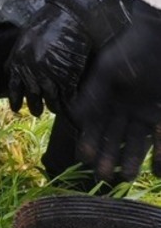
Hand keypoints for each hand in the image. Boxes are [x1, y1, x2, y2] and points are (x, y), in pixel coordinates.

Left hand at [7, 2, 90, 116]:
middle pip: (32, 97)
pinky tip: (70, 104)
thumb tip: (11, 69)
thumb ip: (17, 56)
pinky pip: (67, 96)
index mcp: (19, 61)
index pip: (14, 87)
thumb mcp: (24, 38)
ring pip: (50, 99)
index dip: (15, 100)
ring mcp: (50, 75)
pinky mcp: (68, 77)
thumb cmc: (46, 23)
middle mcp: (32, 71)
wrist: (69, 17)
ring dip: (53, 106)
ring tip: (55, 109)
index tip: (16, 109)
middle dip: (34, 106)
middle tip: (37, 111)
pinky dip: (69, 102)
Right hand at [75, 0, 160, 181]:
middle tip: (103, 175)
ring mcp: (146, 111)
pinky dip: (159, 155)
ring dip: (130, 159)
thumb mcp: (109, 70)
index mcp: (106, 95)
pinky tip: (155, 170)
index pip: (94, 122)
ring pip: (137, 141)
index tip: (84, 157)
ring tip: (125, 177)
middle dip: (108, 155)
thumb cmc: (133, 50)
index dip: (89, 140)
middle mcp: (125, 106)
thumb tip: (74, 115)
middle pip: (114, 136)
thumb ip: (93, 93)